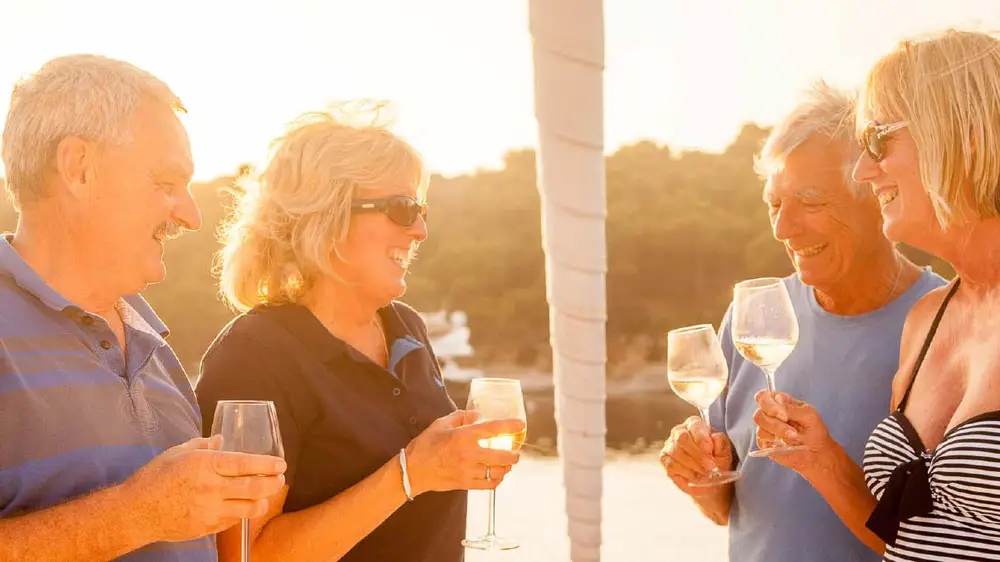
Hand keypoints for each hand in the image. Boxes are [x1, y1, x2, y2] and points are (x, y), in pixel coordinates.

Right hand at [122, 436, 286, 543]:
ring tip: (267, 496)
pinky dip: (243, 513)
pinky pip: (233, 520)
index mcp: (206, 464)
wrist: (135, 511)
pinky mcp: (206, 527)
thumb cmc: (155, 478)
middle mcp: (211, 487)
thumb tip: (221, 439)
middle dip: (273, 483)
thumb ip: (203, 445)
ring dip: (262, 501)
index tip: (280, 465)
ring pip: (248, 507)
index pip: (246, 463)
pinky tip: (245, 508)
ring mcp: (209, 510)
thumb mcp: (178, 452)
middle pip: (253, 486)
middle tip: (280, 480)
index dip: (267, 464)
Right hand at [405, 410, 524, 495]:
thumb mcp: (440, 424)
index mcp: (463, 436)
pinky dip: (497, 480)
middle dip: (514, 454)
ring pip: (498, 472)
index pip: (493, 429)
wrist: (412, 471)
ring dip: (506, 467)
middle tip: (516, 452)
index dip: (510, 426)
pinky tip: (497, 475)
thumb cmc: (425, 445)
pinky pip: (489, 484)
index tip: (521, 424)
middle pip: (502, 456)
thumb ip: (461, 417)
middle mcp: (469, 454)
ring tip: (507, 463)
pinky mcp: (466, 483)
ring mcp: (468, 471)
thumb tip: (477, 415)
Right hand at [659, 416, 733, 496]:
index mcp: (695, 424)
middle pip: (682, 438)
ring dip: (693, 465)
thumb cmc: (716, 461)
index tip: (710, 451)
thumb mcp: (724, 452)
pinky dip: (685, 472)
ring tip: (705, 473)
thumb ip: (721, 443)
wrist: (710, 480)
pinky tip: (695, 476)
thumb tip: (715, 437)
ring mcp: (670, 445)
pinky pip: (671, 464)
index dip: (701, 438)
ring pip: (676, 451)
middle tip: (710, 466)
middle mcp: (680, 432)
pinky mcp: (665, 459)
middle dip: (697, 454)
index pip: (694, 425)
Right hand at [753, 391, 833, 472]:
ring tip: (794, 437)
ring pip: (760, 425)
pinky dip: (774, 440)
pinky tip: (785, 444)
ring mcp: (766, 429)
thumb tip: (777, 403)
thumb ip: (792, 408)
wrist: (816, 454)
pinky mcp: (764, 442)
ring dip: (778, 431)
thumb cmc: (815, 432)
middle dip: (776, 422)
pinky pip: (761, 438)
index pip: (763, 397)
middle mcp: (770, 415)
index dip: (768, 403)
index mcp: (780, 403)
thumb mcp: (809, 416)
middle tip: (793, 430)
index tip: (783, 414)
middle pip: (759, 412)